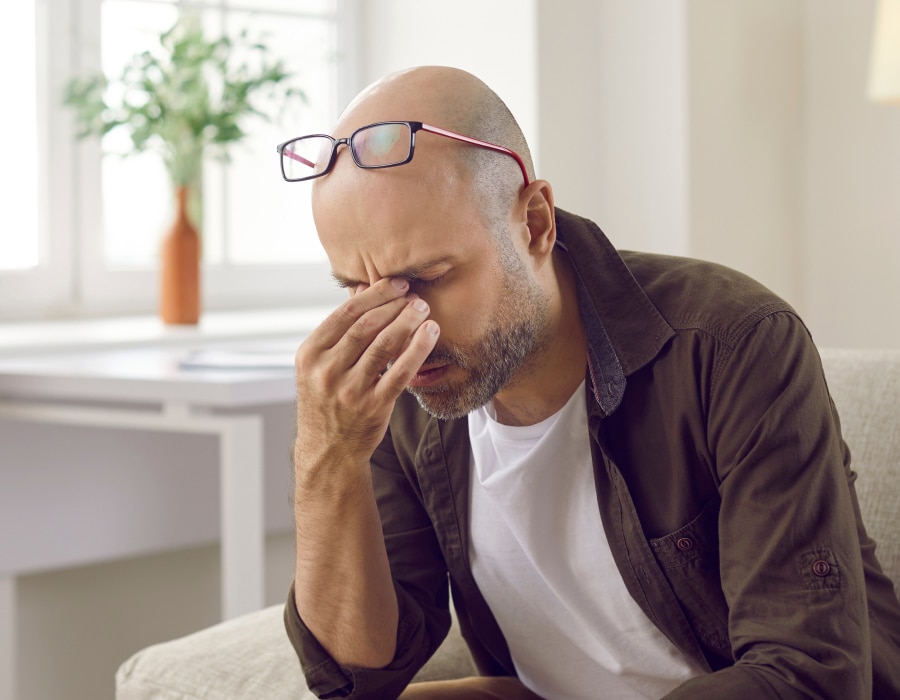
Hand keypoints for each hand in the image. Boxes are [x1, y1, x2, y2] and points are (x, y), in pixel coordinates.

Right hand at [293, 277, 439, 481]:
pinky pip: (401, 371)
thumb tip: (362, 289)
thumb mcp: (317, 366)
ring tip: (423, 309)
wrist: (328, 449)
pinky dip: (418, 348)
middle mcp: (327, 371)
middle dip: (395, 305)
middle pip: (366, 326)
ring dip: (408, 322)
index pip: (346, 313)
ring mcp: (350, 390)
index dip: (375, 294)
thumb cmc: (326, 400)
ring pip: (385, 345)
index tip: (396, 283)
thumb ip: (338, 332)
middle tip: (415, 295)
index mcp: (309, 354)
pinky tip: (430, 333)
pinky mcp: (374, 406)